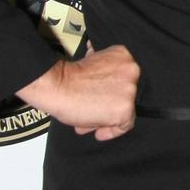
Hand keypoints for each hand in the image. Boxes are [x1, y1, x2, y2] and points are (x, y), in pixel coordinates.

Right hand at [17, 44, 138, 140]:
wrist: (57, 86)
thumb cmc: (68, 77)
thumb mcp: (93, 66)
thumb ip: (106, 75)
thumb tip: (106, 93)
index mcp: (125, 56)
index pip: (127, 80)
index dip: (114, 93)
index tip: (107, 102)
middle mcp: (132, 71)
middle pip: (126, 96)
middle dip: (107, 107)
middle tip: (94, 114)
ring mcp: (130, 90)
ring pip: (124, 111)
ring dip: (106, 119)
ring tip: (89, 124)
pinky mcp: (125, 108)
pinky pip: (124, 125)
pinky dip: (111, 131)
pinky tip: (99, 133)